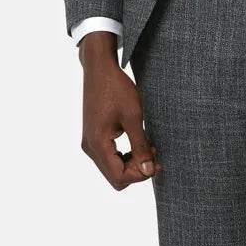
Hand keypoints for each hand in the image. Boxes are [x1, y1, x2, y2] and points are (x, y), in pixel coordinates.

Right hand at [79, 34, 160, 189]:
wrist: (99, 69)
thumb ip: (141, 146)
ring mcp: (89, 142)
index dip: (140, 175)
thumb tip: (149, 171)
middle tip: (153, 152)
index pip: (119, 177)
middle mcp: (89, 147)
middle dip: (136, 170)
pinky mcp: (93, 137)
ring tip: (148, 145)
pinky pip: (109, 157)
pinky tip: (138, 141)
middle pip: (115, 176)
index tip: (157, 161)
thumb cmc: (117, 88)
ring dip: (131, 162)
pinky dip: (125, 155)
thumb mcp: (133, 117)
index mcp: (97, 144)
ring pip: (112, 168)